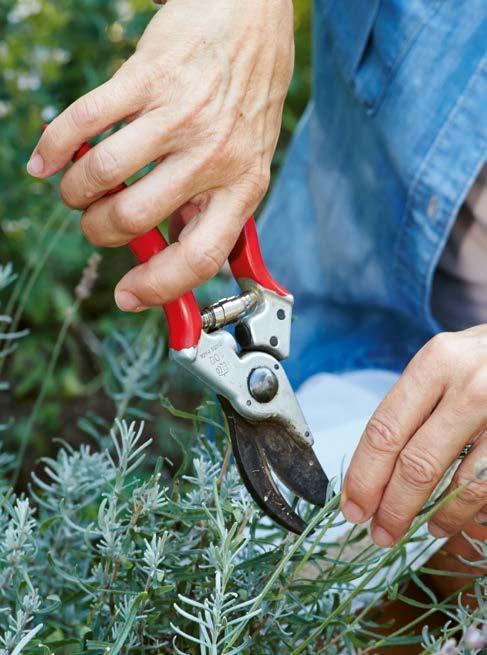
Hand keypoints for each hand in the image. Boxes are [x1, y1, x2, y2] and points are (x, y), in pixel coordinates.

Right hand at [27, 0, 293, 310]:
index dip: (158, 288)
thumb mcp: (251, 163)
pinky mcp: (147, 77)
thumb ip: (214, 210)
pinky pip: (84, 122)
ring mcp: (179, 114)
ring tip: (78, 189)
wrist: (253, 17)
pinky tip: (46, 160)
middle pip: (134, 220)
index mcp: (243, 186)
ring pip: (102, 175)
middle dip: (100, 232)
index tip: (127, 297)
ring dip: (75, 192)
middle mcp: (213, 154)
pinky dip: (53, 147)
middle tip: (97, 223)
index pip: (199, 257)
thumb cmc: (249, 97)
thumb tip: (171, 256)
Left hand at [341, 326, 486, 546]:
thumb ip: (416, 401)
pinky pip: (484, 486)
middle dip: (388, 505)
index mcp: (436, 363)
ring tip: (401, 531)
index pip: (385, 429)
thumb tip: (376, 461)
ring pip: (453, 481)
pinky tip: (443, 522)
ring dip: (423, 515)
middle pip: (414, 461)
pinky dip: (459, 512)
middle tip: (375, 532)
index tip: (351, 504)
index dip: (364, 474)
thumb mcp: (448, 362)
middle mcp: (468, 385)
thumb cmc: (486, 359)